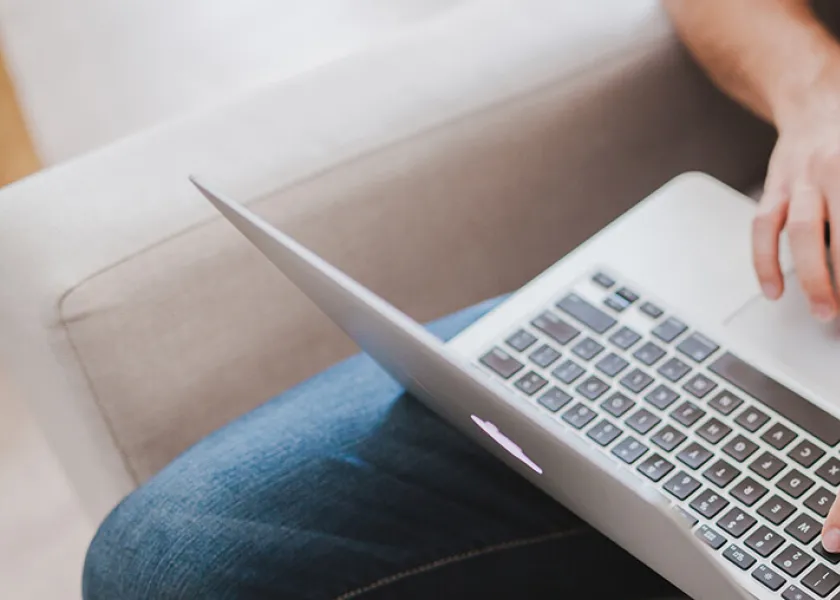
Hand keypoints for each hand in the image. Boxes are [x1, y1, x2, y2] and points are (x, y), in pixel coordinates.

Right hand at [752, 73, 839, 320]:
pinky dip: (765, 262)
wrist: (815, 97)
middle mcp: (831, 171)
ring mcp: (799, 181)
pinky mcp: (774, 189)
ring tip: (824, 311)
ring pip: (802, 234)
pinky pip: (763, 229)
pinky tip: (774, 290)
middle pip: (839, 233)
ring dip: (812, 278)